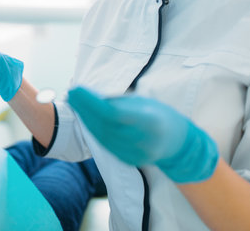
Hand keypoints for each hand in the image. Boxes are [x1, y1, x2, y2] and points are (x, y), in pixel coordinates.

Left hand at [67, 86, 218, 182]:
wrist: (178, 144)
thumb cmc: (159, 115)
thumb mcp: (144, 102)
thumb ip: (119, 102)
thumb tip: (90, 96)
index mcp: (150, 122)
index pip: (112, 113)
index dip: (91, 101)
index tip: (76, 89)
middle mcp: (142, 140)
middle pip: (104, 124)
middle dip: (84, 107)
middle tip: (70, 92)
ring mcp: (135, 154)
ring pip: (101, 135)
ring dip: (85, 118)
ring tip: (74, 102)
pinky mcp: (129, 160)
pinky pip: (105, 144)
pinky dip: (93, 129)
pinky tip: (85, 117)